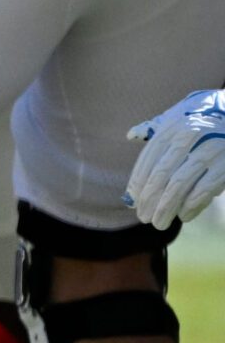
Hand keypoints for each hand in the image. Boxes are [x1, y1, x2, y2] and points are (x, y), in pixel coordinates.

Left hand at [127, 88, 224, 227]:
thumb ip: (156, 128)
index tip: (132, 201)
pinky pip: (204, 189)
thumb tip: (131, 135)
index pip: (149, 158)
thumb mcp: (181, 119)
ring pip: (179, 184)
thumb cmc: (206, 123)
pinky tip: (183, 216)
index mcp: (174, 126)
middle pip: (161, 173)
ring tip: (159, 222)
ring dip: (166, 207)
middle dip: (149, 199)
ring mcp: (211, 149)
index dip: (138, 181)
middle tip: (143, 217)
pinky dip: (191, 205)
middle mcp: (190, 135)